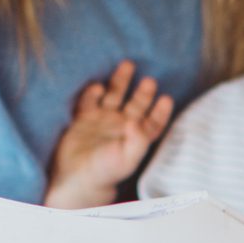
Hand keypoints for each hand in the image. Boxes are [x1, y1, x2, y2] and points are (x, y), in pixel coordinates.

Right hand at [43, 60, 173, 208]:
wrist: (77, 178)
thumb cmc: (105, 171)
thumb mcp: (126, 159)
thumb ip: (137, 141)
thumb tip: (136, 121)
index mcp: (135, 138)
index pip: (153, 122)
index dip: (161, 111)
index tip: (166, 98)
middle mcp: (121, 126)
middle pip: (136, 104)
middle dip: (143, 92)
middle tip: (149, 80)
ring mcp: (102, 121)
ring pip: (114, 96)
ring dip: (120, 81)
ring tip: (128, 64)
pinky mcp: (83, 119)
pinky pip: (89, 101)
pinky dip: (92, 92)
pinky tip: (97, 87)